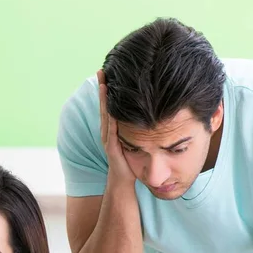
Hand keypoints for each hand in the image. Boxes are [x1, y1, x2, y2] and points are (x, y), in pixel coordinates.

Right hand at [97, 69, 135, 185]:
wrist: (123, 182)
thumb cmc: (130, 162)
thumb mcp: (135, 140)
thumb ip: (137, 127)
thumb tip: (150, 112)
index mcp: (113, 129)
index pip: (110, 105)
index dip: (108, 90)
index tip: (109, 73)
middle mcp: (108, 131)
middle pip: (104, 106)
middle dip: (103, 88)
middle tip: (102, 71)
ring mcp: (108, 139)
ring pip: (106, 116)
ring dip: (104, 100)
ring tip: (103, 84)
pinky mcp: (112, 148)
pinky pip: (112, 131)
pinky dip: (111, 119)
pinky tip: (112, 108)